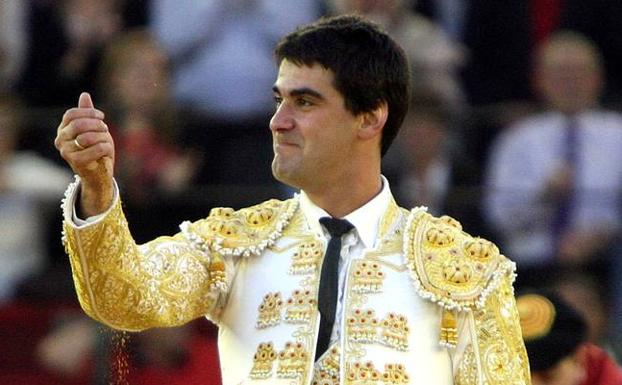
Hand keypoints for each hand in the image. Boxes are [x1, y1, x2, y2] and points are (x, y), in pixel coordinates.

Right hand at [55, 92, 114, 215]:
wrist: (99, 174)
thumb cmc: (96, 149)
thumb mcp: (94, 129)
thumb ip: (88, 113)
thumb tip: (84, 95)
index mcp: (63, 129)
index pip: (72, 114)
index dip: (89, 112)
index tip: (102, 117)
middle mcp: (60, 140)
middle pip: (78, 125)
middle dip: (97, 125)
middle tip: (105, 129)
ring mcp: (66, 152)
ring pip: (88, 137)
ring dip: (102, 137)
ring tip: (106, 142)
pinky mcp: (76, 162)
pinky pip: (96, 148)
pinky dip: (106, 147)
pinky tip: (107, 151)